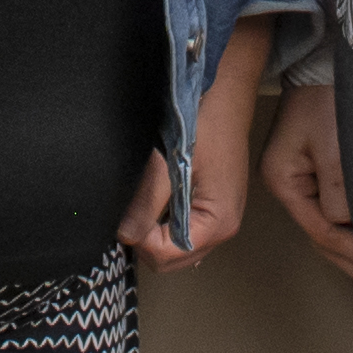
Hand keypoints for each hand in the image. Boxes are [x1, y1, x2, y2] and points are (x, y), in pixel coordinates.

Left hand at [121, 22, 272, 273]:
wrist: (227, 92)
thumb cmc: (205, 122)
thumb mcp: (171, 162)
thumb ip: (148, 202)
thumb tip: (125, 235)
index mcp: (218, 222)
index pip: (168, 255)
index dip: (141, 239)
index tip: (128, 213)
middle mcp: (224, 228)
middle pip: (174, 259)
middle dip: (147, 241)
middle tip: (134, 208)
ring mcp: (223, 218)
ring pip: (178, 248)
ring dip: (157, 233)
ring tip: (147, 201)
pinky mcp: (217, 206)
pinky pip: (187, 230)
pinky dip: (168, 223)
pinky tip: (160, 200)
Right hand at [259, 82, 352, 285]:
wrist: (325, 59)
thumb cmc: (327, 95)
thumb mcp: (335, 145)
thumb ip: (340, 192)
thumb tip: (349, 227)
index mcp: (284, 180)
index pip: (322, 230)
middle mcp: (288, 184)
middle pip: (322, 236)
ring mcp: (299, 178)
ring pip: (329, 226)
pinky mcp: (316, 168)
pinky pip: (334, 209)